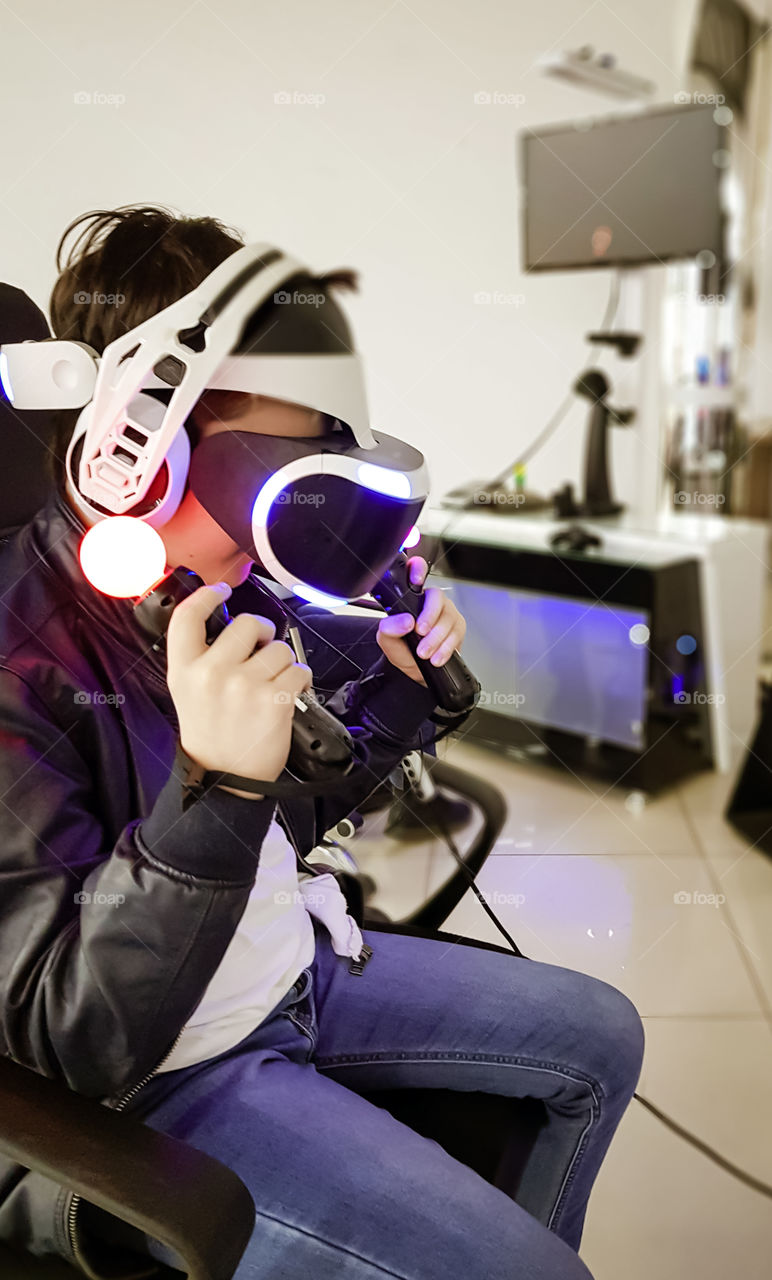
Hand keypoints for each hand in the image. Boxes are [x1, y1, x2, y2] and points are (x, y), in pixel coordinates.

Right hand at [166, 582, 311, 798]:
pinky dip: (299, 679)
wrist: (224, 777)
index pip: (188, 616)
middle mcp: (213, 672)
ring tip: (270, 682)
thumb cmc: (210, 731)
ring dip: (282, 661)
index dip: (207, 595)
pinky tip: (285, 693)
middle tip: (260, 651)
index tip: (220, 592)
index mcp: (184, 668)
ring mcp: (245, 685)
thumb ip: (200, 654)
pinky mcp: (275, 699)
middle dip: (262, 633)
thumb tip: (229, 619)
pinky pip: (300, 669)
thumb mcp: (186, 689)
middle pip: (248, 623)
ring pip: (280, 647)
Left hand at [376, 556, 466, 684]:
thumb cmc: (404, 650)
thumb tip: (405, 621)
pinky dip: (445, 647)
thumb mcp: (388, 641)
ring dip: (436, 638)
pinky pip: (456, 633)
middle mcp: (430, 601)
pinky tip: (436, 657)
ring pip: (448, 617)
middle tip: (420, 632)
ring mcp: (446, 613)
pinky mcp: (458, 627)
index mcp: (411, 597)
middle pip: (437, 597)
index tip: (415, 581)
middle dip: (429, 616)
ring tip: (424, 652)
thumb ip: (389, 629)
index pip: (415, 572)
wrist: (418, 670)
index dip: (417, 570)